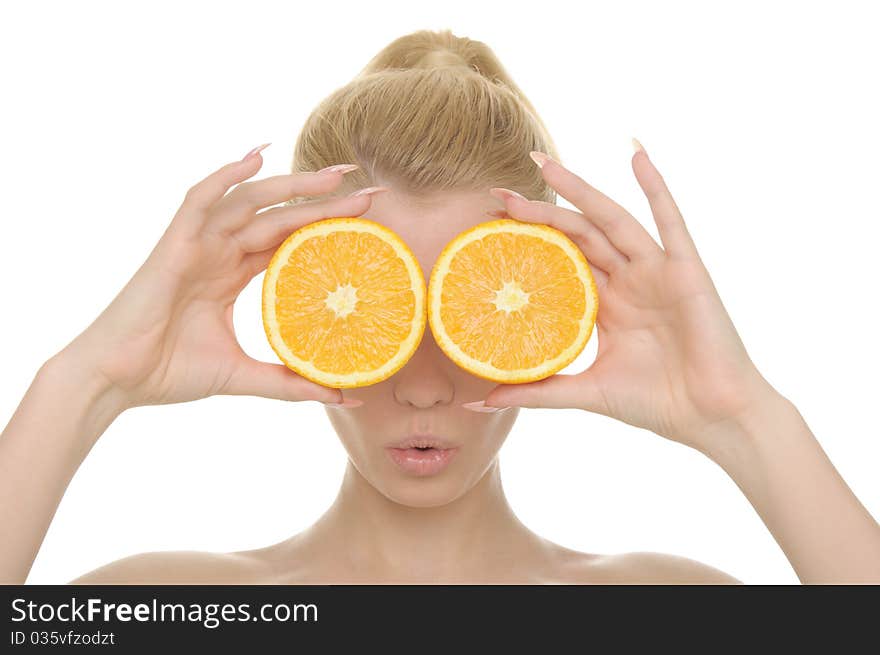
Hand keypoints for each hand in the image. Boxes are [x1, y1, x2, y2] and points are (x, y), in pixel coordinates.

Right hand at [58, 145, 376, 409]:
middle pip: (280, 215)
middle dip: (324, 200)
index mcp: (233, 273)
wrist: (115, 381)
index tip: (369, 221)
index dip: (327, 227)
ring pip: (251, 201)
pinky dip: (226, 174)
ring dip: (292, 185)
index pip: (289, 240)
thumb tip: (344, 398)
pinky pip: (200, 198)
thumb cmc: (170, 374)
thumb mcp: (243, 376)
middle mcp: (219, 251)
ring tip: (337, 175)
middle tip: (371, 189)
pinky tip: (258, 155)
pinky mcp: (174, 244)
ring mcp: (197, 244)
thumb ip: (290, 383)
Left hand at [483, 144, 778, 452]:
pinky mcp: (686, 269)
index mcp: (606, 304)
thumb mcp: (586, 391)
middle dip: (540, 212)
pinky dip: (655, 186)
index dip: (528, 241)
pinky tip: (635, 153)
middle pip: (577, 234)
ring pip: (610, 220)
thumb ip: (537, 391)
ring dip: (579, 189)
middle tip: (498, 193)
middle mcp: (627, 280)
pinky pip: (670, 220)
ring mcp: (655, 271)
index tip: (489, 225)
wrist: (712, 418)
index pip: (560, 260)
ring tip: (543, 164)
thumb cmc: (656, 403)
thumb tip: (480, 404)